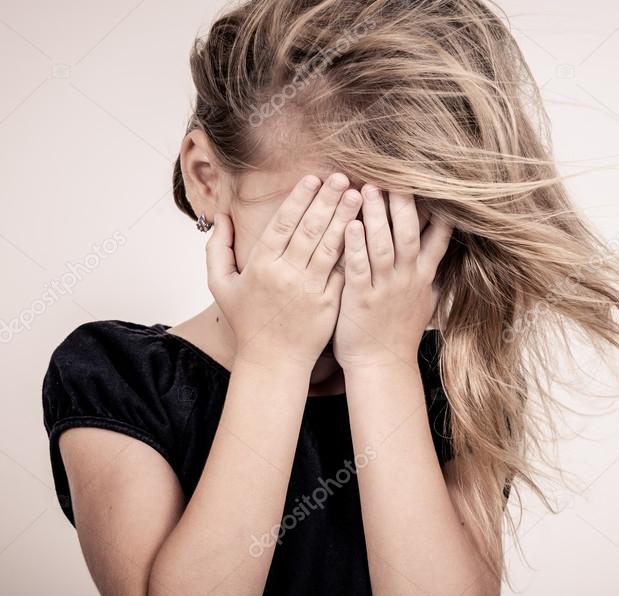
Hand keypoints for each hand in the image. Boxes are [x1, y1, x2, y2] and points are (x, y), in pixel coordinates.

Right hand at [206, 173, 363, 369]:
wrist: (273, 361)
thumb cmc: (248, 321)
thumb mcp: (221, 285)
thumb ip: (217, 248)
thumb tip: (220, 216)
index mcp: (260, 266)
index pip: (282, 224)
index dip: (299, 199)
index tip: (313, 178)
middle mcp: (286, 275)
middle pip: (309, 230)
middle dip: (327, 200)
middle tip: (342, 177)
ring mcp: (310, 290)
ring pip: (329, 247)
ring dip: (345, 219)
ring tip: (359, 196)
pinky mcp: (329, 304)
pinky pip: (343, 272)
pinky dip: (354, 250)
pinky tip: (366, 231)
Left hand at [332, 185, 451, 369]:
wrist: (382, 365)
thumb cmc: (397, 332)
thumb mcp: (424, 302)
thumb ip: (430, 275)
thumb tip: (442, 254)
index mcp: (422, 277)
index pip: (438, 238)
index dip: (438, 211)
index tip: (438, 185)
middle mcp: (407, 279)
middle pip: (408, 233)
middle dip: (402, 203)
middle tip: (395, 174)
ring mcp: (385, 289)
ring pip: (383, 245)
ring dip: (375, 216)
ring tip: (367, 188)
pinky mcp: (361, 299)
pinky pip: (359, 267)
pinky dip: (355, 245)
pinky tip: (349, 225)